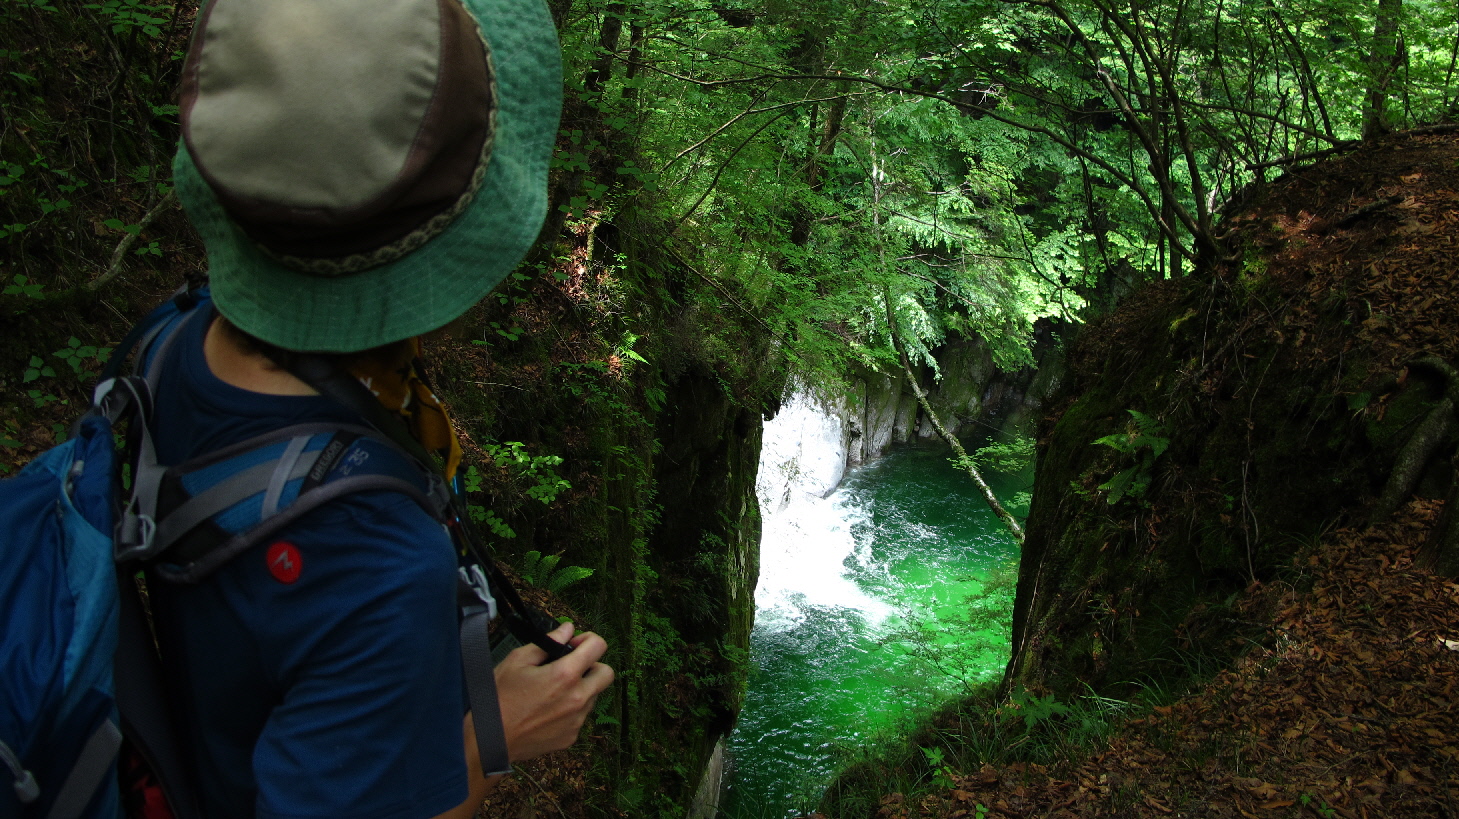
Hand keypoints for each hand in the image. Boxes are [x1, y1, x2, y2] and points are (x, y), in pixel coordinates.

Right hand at [493, 621, 613, 761]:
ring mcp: (576, 720)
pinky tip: (547, 710)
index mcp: (565, 675)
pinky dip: (570, 710)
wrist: (489, 739)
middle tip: (571, 667)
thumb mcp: (518, 660)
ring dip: (581, 689)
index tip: (574, 644)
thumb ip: (548, 642)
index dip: (588, 640)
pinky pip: (580, 717)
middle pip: (607, 674)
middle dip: (593, 665)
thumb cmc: (499, 698)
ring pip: (593, 696)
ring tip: (552, 691)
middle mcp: (577, 698)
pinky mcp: (571, 737)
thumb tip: (567, 630)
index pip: (599, 646)